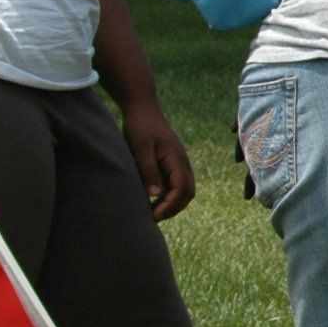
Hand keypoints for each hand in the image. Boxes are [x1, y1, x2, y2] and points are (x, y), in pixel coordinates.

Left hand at [120, 97, 196, 221]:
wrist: (142, 108)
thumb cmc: (140, 126)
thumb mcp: (140, 148)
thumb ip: (148, 171)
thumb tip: (155, 195)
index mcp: (177, 159)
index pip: (182, 189)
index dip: (170, 205)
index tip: (153, 215)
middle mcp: (182, 162)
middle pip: (187, 193)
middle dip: (173, 208)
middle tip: (153, 218)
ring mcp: (178, 163)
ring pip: (184, 190)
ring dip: (172, 203)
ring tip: (152, 212)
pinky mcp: (171, 163)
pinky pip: (176, 184)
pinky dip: (169, 196)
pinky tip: (152, 199)